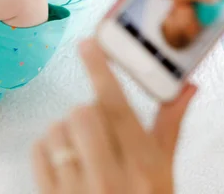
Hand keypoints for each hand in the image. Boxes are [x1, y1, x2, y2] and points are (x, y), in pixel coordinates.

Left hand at [33, 39, 196, 193]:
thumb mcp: (164, 172)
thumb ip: (168, 127)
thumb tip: (185, 87)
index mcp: (144, 168)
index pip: (118, 107)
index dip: (101, 70)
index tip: (88, 45)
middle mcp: (111, 179)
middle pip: (82, 113)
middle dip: (86, 113)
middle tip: (96, 127)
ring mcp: (78, 191)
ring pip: (56, 129)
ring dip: (66, 131)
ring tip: (82, 149)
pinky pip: (38, 151)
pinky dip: (48, 148)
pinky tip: (66, 160)